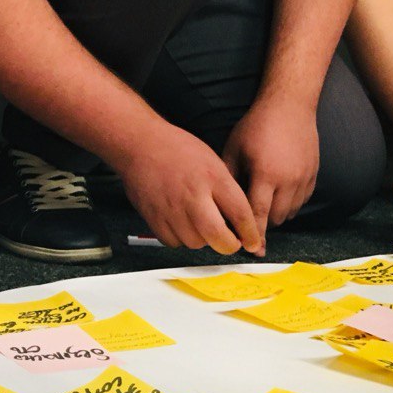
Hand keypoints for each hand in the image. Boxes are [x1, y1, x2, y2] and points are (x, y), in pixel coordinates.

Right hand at [113, 126, 263, 254]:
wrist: (140, 146)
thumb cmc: (178, 151)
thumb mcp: (212, 162)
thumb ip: (226, 191)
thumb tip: (239, 221)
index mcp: (213, 178)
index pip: (240, 214)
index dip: (250, 234)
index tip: (252, 242)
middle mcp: (193, 195)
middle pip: (218, 237)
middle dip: (229, 246)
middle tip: (230, 242)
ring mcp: (172, 209)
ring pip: (195, 243)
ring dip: (202, 239)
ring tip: (199, 224)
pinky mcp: (154, 218)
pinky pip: (174, 242)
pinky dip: (180, 238)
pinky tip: (181, 224)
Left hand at [222, 98, 319, 243]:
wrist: (290, 105)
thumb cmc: (256, 126)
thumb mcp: (233, 150)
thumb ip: (228, 178)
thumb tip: (219, 205)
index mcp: (266, 174)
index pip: (258, 215)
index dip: (253, 235)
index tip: (250, 250)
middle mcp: (289, 180)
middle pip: (275, 218)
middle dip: (261, 224)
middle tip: (247, 225)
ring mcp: (305, 177)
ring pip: (290, 212)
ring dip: (275, 215)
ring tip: (260, 208)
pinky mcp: (314, 174)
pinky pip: (302, 201)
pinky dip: (289, 205)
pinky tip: (276, 196)